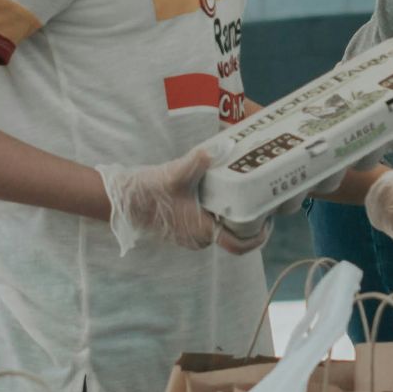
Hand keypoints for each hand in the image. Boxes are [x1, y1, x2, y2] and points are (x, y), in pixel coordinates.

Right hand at [97, 151, 266, 255]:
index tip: (269, 220)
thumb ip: (199, 160)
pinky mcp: (184, 231)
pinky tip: (223, 196)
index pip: (239, 245)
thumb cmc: (149, 191)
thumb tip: (222, 146)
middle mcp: (199, 239)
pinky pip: (209, 227)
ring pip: (222, 231)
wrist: (123, 200)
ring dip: (234, 217)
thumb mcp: (176, 173)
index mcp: (202, 231)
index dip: (258, 236)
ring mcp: (191, 237)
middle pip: (235, 237)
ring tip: (246, 195)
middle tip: (262, 201)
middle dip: (250, 222)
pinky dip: (219, 215)